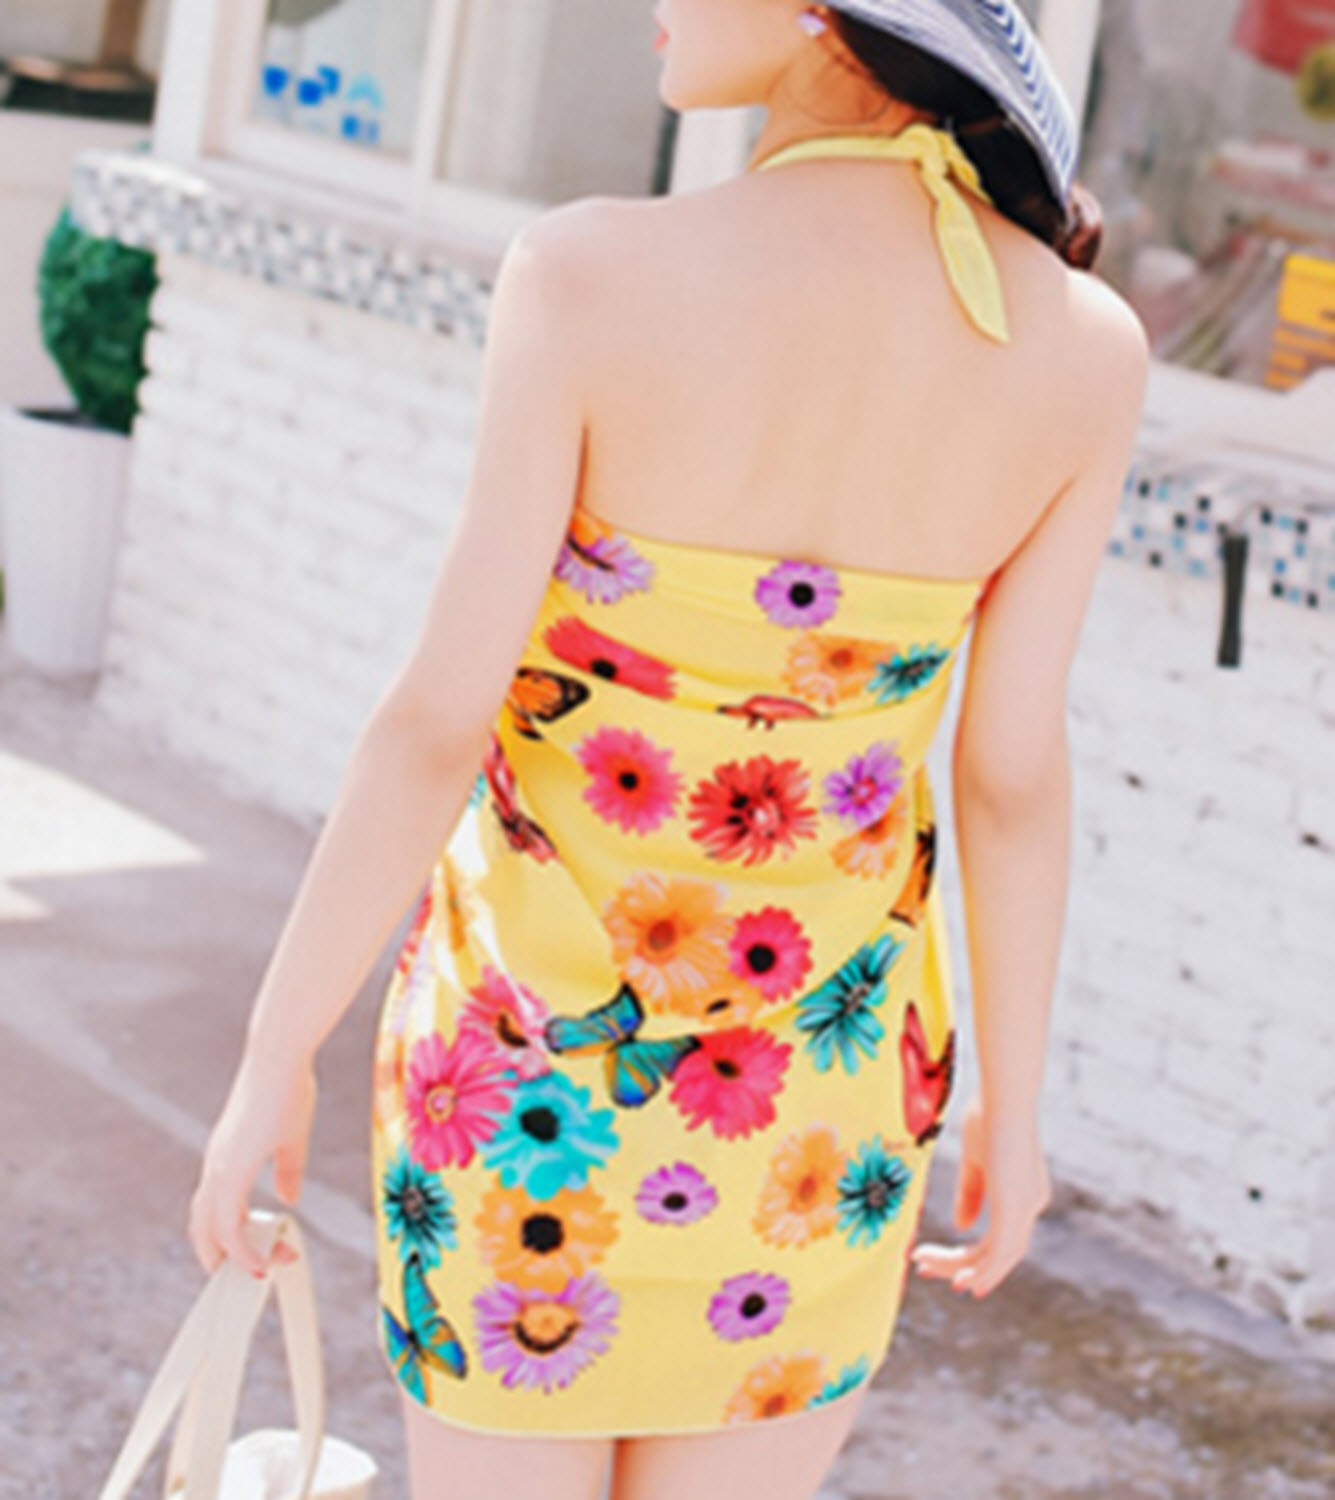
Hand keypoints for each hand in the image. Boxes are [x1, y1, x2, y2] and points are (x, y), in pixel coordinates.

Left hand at [187, 1047, 316, 1277]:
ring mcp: (220, 1167)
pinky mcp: (230, 1168)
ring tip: (255, 1274)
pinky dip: (240, 1247)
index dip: (237, 1235)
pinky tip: (258, 1259)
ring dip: (233, 1256)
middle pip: (203, 1227)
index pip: (219, 1209)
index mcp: (227, 1158)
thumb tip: (288, 1199)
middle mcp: (216, 1166)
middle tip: (247, 1274)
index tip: (268, 1247)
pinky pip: (226, 1223)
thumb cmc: (287, 1089)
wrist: (280, 1059)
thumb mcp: (291, 1138)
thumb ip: (288, 1170)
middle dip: (222, 1256)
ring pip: (209, 1229)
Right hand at [909, 1091, 1050, 1298]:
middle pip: (1000, 1254)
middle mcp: (1031, 1204)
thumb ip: (970, 1193)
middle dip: (964, 1267)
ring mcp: (1025, 1207)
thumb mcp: (975, 1160)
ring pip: (996, 1258)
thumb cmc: (988, 1114)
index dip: (978, 1258)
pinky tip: (956, 1276)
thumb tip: (961, 1227)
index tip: (948, 1270)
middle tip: (926, 1270)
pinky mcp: (1013, 1206)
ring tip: (925, 1268)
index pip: (1003, 1238)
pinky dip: (977, 1268)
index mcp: (1025, 1193)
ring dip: (960, 1267)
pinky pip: (997, 1251)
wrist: (1004, 1094)